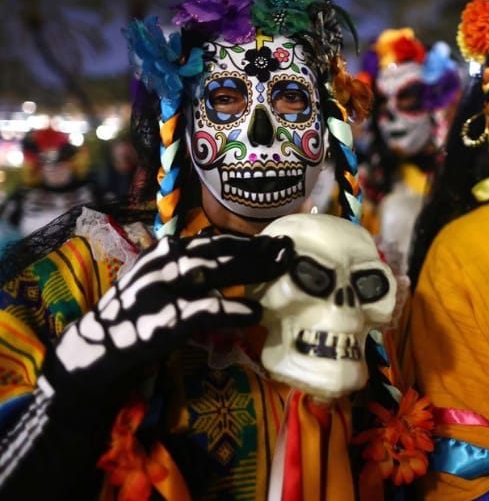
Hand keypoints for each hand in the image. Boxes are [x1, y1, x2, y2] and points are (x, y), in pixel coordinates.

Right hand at [43, 232, 293, 398]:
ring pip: (214, 271)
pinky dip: (232, 309)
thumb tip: (233, 256)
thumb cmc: (136, 317)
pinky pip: (204, 311)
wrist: (94, 351)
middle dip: (257, 250)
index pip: (213, 241)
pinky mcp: (163, 321)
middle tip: (290, 249)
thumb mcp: (161, 283)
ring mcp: (161, 290)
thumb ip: (191, 270)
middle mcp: (162, 264)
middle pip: (219, 252)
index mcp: (164, 254)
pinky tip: (255, 311)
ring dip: (251, 268)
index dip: (247, 241)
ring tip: (281, 267)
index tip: (278, 241)